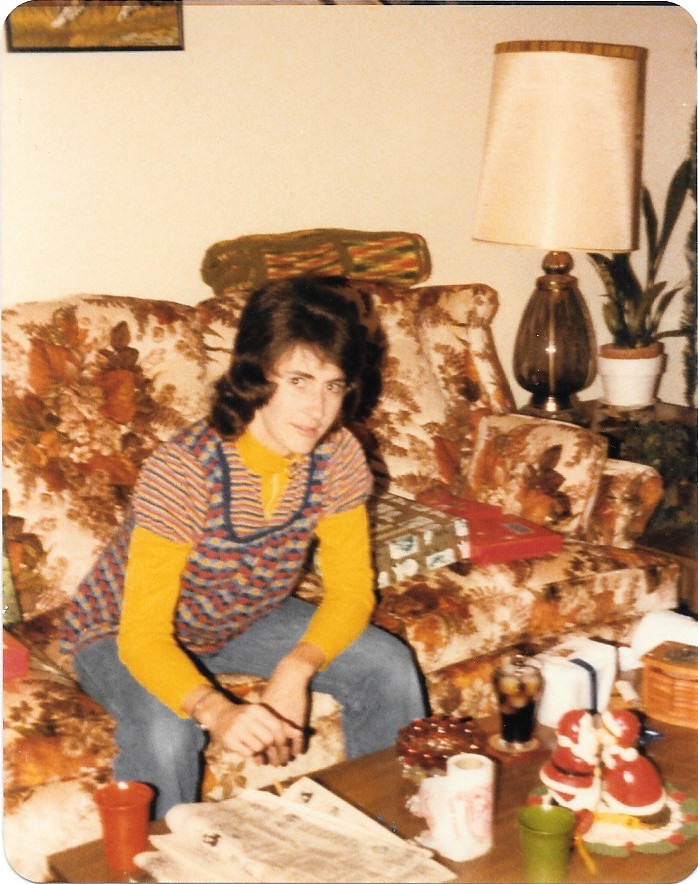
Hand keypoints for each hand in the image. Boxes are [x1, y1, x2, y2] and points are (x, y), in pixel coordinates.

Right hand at [196, 692, 301, 764]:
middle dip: (275, 750)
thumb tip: (299, 734)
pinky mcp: (229, 740)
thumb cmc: (245, 716)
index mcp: (257, 709)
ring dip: (263, 754)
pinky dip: (253, 756)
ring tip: (264, 755)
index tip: (287, 749)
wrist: (218, 714)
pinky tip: (254, 755)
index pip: (277, 727)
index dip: (284, 740)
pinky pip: (248, 753)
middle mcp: (247, 717)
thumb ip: (279, 723)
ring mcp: (237, 728)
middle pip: (269, 739)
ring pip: (259, 747)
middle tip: (277, 758)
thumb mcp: (261, 715)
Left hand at [256, 642, 324, 761]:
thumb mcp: (265, 704)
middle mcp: (272, 726)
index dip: (262, 754)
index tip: (262, 760)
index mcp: (262, 722)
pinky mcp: (298, 723)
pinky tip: (299, 752)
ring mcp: (286, 726)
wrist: (290, 677)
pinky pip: (299, 742)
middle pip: (272, 749)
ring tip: (287, 760)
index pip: (260, 744)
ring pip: (285, 748)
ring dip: (287, 756)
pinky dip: (299, 748)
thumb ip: (261, 718)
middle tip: (277, 764)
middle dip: (274, 758)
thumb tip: (254, 730)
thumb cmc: (277, 688)